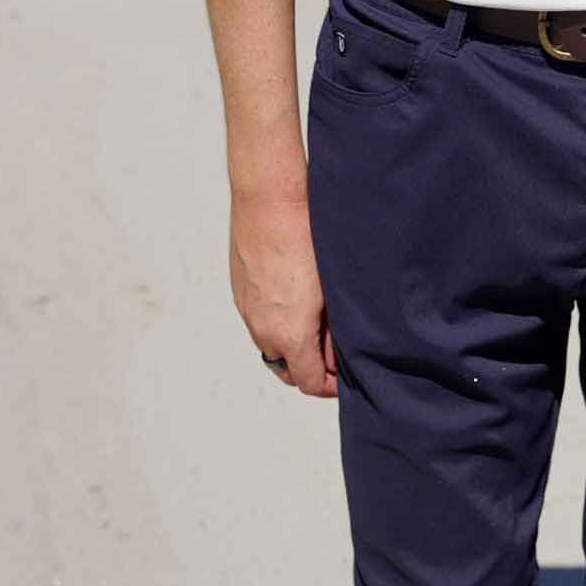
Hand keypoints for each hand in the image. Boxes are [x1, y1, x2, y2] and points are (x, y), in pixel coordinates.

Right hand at [230, 192, 336, 396]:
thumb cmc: (309, 238)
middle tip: (334, 355)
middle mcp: (262, 328)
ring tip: (319, 325)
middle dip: (310, 369)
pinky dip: (278, 323)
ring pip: (271, 345)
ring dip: (293, 346)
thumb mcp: (333, 293)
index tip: (345, 376)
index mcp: (289, 334)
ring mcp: (247, 309)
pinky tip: (298, 302)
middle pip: (286, 370)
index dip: (330, 386)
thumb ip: (334, 331)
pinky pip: (259, 321)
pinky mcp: (240, 290)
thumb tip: (336, 353)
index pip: (308, 383)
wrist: (269, 199)